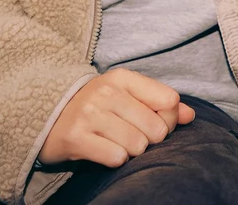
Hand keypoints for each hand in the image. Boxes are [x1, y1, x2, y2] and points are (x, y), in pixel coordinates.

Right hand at [38, 68, 194, 167]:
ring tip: (115, 142)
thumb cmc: (95, 107)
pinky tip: (104, 150)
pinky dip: (115, 159)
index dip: (168, 118)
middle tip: (131, 136)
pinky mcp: (76, 138)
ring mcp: (90, 114)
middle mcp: (106, 92)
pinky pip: (116, 157)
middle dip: (149, 140)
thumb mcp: (126, 96)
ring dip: (131, 151)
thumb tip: (190, 116)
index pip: (168, 100)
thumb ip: (160, 103)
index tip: (152, 121)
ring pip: (138, 145)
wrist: (47, 116)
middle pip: (156, 129)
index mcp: (122, 78)